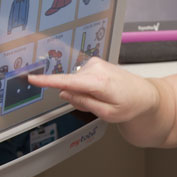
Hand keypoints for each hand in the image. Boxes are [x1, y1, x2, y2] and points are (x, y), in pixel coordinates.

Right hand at [27, 57, 157, 123]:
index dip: (47, 81)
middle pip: (71, 85)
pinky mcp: (96, 63)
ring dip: (84, 92)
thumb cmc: (130, 105)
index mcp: (98, 82)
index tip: (32, 78)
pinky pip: (82, 78)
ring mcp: (96, 63)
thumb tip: (65, 94)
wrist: (145, 95)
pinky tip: (102, 92)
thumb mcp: (106, 113)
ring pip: (76, 82)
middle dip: (78, 97)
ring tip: (103, 98)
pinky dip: (87, 87)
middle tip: (98, 106)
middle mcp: (96, 68)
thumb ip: (83, 103)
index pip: (67, 81)